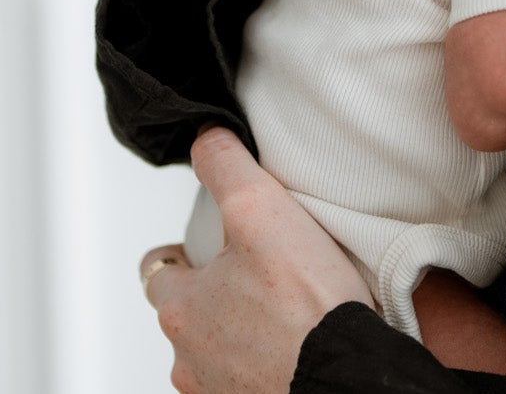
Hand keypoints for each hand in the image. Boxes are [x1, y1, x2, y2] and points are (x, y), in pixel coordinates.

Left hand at [141, 127, 374, 393]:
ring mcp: (220, 393)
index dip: (181, 251)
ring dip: (239, 332)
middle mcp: (190, 362)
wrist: (347, 378)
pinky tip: (295, 342)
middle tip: (252, 272)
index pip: (158, 272)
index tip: (200, 245)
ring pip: (217, 353)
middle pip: (189, 316)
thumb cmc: (305, 306)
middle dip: (214, 293)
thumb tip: (205, 138)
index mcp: (181, 310)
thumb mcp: (258, 207)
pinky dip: (264, 362)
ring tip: (281, 308)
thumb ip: (224, 166)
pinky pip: (249, 379)